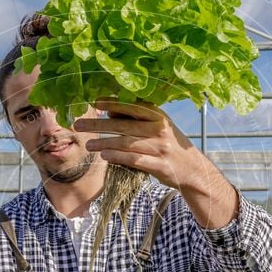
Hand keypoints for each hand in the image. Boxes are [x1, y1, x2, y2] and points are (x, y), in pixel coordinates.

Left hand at [74, 98, 206, 190]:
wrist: (193, 169)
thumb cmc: (169, 145)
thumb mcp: (158, 126)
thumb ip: (136, 118)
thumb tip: (109, 112)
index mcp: (158, 116)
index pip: (132, 107)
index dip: (113, 104)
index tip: (95, 102)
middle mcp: (159, 129)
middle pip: (124, 126)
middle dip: (98, 125)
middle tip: (78, 125)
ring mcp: (160, 148)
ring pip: (126, 143)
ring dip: (104, 143)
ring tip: (88, 145)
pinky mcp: (159, 166)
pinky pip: (134, 160)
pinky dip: (118, 157)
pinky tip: (104, 156)